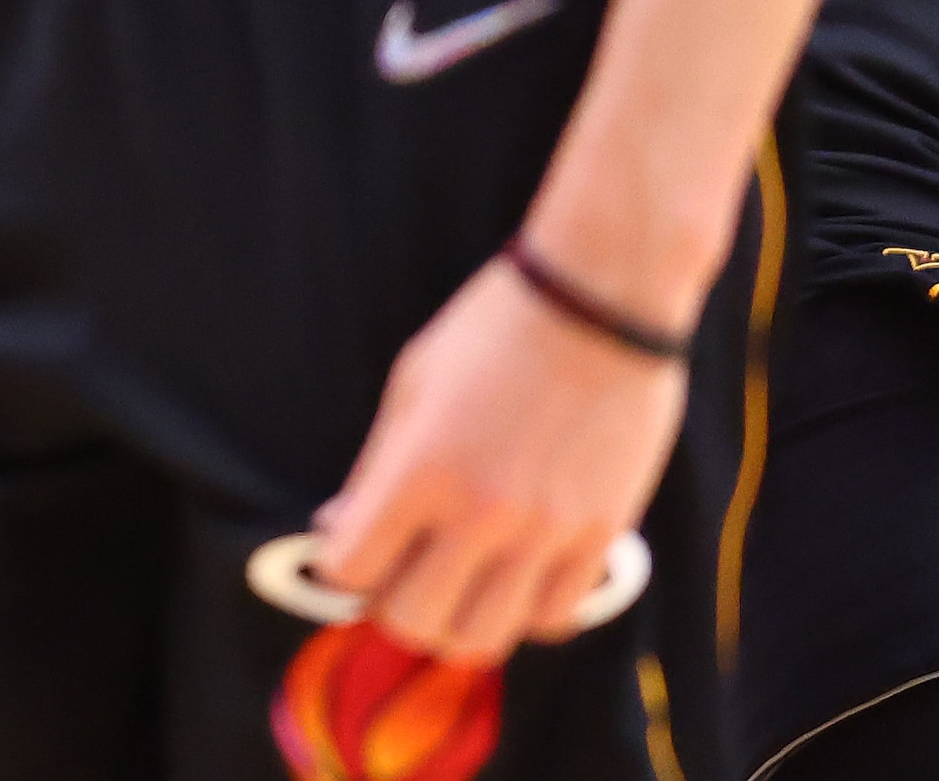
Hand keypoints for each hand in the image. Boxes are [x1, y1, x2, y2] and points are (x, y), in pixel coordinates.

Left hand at [307, 257, 686, 666]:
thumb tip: (338, 527)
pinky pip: (554, 618)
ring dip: (458, 622)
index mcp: (421, 466)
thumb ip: (375, 467)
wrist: (600, 300)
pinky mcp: (600, 537)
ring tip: (459, 585)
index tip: (350, 551)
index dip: (338, 567)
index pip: (350, 568)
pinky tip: (518, 575)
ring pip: (482, 638)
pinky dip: (527, 611)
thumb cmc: (495, 328)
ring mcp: (544, 531)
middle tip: (401, 574)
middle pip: (413, 620)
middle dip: (392, 605)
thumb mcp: (412, 381)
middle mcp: (480, 511)